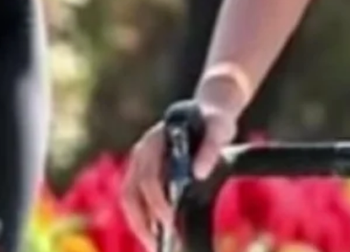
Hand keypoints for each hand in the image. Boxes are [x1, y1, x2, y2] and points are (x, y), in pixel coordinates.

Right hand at [120, 103, 236, 249]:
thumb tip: (198, 174)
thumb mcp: (220, 130)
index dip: (157, 202)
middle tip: (159, 244)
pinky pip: (135, 198)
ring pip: (130, 198)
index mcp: (155, 141)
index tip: (170, 222)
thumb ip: (211, 149)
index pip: (148, 178)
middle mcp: (141, 152)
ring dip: (140, 223)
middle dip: (144, 221)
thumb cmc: (214, 121)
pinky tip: (155, 233)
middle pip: (132, 193)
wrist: (210, 110)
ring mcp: (139, 162)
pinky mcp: (143, 171)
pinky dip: (143, 217)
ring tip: (155, 244)